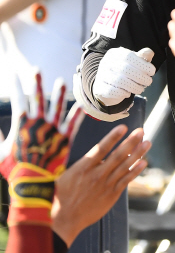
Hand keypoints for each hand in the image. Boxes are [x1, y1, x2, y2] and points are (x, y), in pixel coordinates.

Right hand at [0, 74, 83, 226]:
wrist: (32, 183)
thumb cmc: (14, 169)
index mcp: (21, 125)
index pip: (18, 100)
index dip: (15, 86)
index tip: (14, 73)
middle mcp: (38, 123)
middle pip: (37, 98)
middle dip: (36, 83)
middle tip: (36, 68)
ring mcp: (53, 130)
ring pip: (57, 107)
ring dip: (59, 94)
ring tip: (61, 81)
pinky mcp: (66, 138)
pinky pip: (74, 123)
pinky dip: (78, 113)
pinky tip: (82, 103)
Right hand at [51, 125, 150, 246]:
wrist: (65, 219)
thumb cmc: (63, 195)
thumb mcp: (66, 175)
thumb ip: (82, 163)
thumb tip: (95, 151)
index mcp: (83, 167)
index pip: (100, 148)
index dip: (112, 137)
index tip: (123, 127)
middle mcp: (96, 174)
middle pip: (117, 155)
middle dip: (131, 142)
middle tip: (141, 131)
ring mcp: (105, 185)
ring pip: (125, 166)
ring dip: (138, 154)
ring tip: (147, 143)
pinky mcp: (112, 194)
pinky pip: (126, 181)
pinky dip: (135, 171)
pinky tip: (144, 162)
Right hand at [93, 47, 155, 106]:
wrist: (108, 85)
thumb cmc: (126, 71)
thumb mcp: (135, 62)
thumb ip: (142, 57)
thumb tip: (150, 52)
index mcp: (115, 54)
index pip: (129, 56)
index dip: (142, 64)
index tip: (152, 72)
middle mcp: (106, 62)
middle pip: (125, 69)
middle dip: (140, 77)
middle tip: (148, 82)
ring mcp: (101, 75)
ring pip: (119, 81)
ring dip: (134, 87)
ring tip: (140, 89)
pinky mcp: (99, 87)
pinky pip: (112, 91)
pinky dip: (123, 93)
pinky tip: (128, 93)